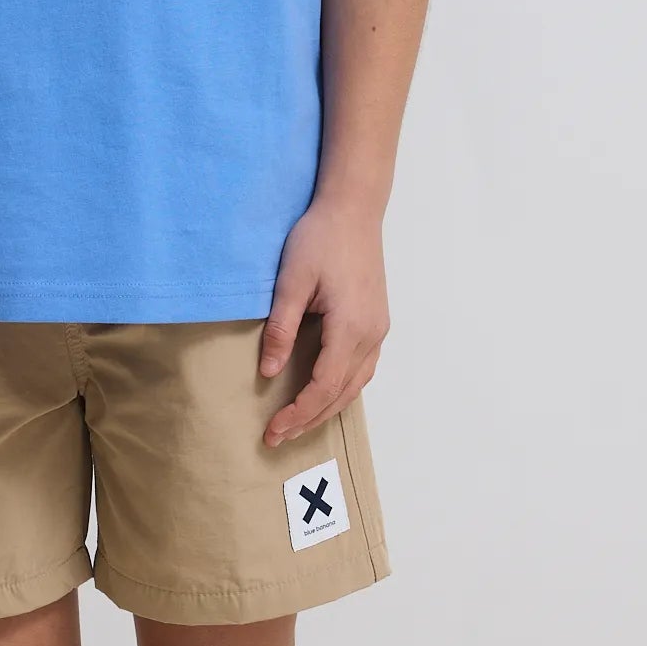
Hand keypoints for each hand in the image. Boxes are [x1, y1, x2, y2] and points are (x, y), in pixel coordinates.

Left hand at [257, 195, 389, 447]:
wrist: (353, 208)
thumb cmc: (320, 238)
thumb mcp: (292, 280)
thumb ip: (282, 328)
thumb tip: (268, 372)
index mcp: (350, 328)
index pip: (324, 386)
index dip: (299, 412)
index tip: (274, 429)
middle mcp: (371, 335)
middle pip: (342, 393)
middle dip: (310, 418)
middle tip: (278, 437)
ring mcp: (378, 329)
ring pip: (356, 384)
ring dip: (327, 407)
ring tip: (298, 422)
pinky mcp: (377, 320)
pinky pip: (362, 368)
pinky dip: (342, 388)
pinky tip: (325, 392)